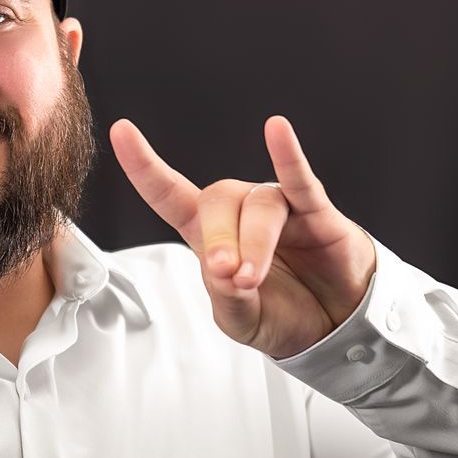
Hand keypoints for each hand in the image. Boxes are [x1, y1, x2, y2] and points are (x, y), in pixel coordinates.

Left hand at [109, 115, 377, 358]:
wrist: (335, 326)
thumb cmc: (283, 313)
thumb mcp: (242, 321)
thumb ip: (228, 301)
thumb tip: (226, 273)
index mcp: (211, 237)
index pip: (170, 195)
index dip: (145, 166)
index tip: (121, 131)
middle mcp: (242, 213)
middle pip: (218, 200)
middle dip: (219, 238)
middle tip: (227, 275)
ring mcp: (281, 209)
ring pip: (259, 206)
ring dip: (253, 243)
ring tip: (251, 279)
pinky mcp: (317, 213)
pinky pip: (300, 181)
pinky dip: (288, 156)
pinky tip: (277, 130)